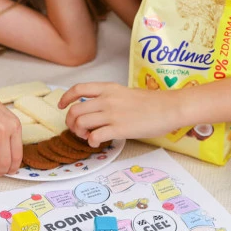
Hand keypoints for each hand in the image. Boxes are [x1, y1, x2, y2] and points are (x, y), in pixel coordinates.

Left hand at [59, 83, 182, 146]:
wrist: (169, 108)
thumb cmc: (152, 102)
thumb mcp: (126, 93)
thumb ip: (110, 98)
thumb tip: (97, 109)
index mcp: (109, 88)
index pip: (78, 89)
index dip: (65, 98)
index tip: (61, 106)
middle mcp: (107, 100)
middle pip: (75, 110)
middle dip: (70, 122)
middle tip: (76, 129)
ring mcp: (112, 114)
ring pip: (80, 123)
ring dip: (79, 133)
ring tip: (87, 136)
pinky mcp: (119, 129)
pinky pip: (94, 137)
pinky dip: (91, 142)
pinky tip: (97, 142)